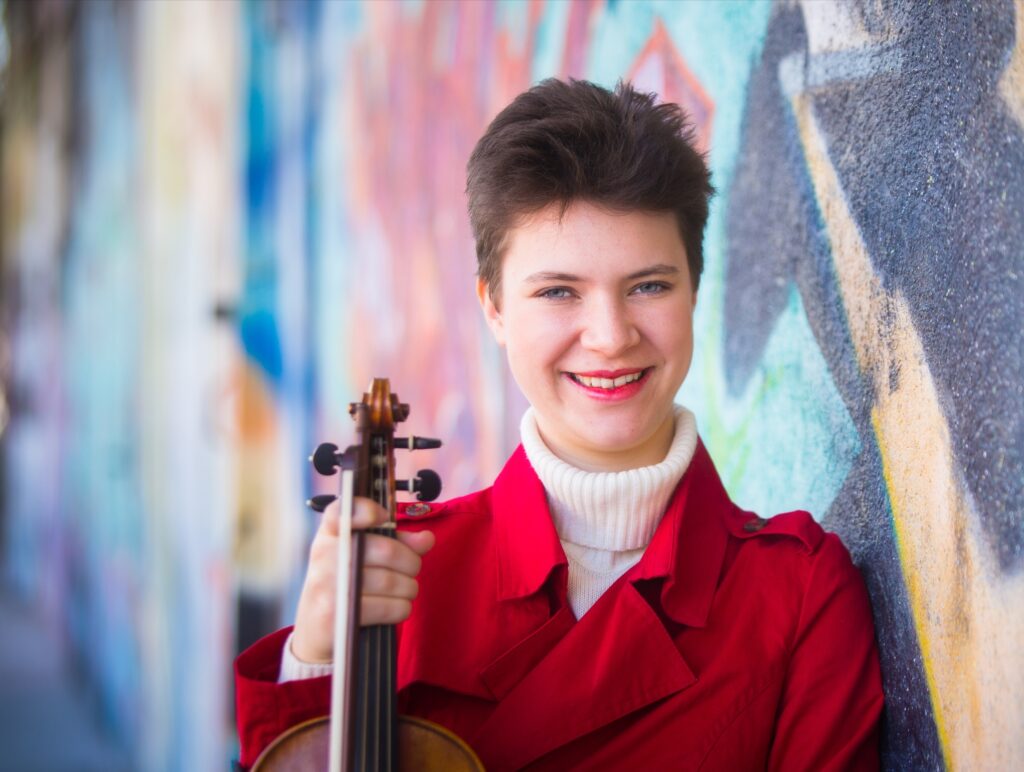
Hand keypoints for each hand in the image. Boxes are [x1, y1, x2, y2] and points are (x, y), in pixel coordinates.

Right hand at [291, 497, 434, 663]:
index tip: (383, 516)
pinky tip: (395, 607)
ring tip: (405, 590)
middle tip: (412, 569)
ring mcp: (327, 585)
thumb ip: (396, 543)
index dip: (366, 509)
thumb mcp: (362, 557)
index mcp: (330, 534)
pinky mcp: (335, 615)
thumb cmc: (345, 586)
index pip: (343, 511)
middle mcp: (324, 555)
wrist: (313, 631)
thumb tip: (427, 538)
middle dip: (411, 562)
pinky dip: (401, 608)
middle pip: (386, 550)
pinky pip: (388, 608)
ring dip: (409, 588)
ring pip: (391, 581)